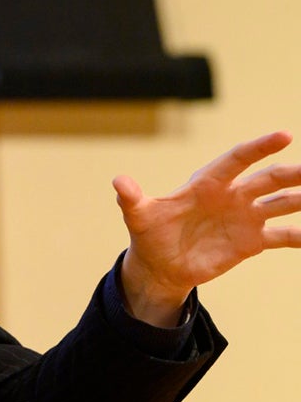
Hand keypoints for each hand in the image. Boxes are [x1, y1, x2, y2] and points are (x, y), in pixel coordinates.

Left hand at [113, 131, 300, 325]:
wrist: (160, 265)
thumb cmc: (149, 234)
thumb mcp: (138, 217)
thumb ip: (132, 199)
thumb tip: (118, 182)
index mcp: (208, 184)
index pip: (237, 160)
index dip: (258, 148)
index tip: (283, 136)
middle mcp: (232, 196)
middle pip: (268, 179)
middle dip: (291, 173)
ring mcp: (245, 217)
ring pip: (282, 203)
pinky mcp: (251, 242)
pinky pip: (283, 236)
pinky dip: (300, 235)